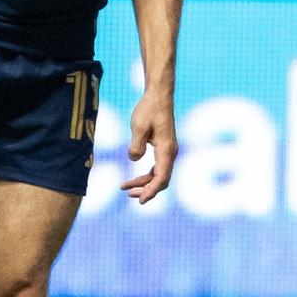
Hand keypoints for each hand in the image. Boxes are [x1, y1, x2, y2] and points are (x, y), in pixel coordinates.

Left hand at [121, 87, 177, 203]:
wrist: (159, 95)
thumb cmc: (149, 109)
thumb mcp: (139, 126)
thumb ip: (136, 145)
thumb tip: (134, 159)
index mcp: (166, 149)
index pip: (161, 178)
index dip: (151, 191)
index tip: (140, 201)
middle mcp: (171, 152)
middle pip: (162, 180)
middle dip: (146, 190)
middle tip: (128, 194)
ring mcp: (169, 151)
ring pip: (159, 175)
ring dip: (145, 183)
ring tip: (125, 187)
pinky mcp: (164, 148)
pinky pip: (158, 167)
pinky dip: (147, 175)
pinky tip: (135, 178)